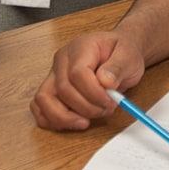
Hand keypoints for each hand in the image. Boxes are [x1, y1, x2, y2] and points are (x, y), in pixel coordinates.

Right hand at [30, 32, 147, 130]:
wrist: (118, 51)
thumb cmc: (121, 52)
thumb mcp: (129, 55)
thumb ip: (118, 67)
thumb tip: (105, 82)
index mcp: (80, 47)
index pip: (77, 73)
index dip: (94, 93)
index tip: (111, 102)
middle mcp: (62, 60)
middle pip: (63, 89)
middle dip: (86, 108)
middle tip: (106, 109)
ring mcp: (54, 74)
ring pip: (44, 99)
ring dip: (65, 117)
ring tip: (86, 121)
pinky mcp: (52, 88)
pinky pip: (39, 107)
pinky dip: (51, 119)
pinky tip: (71, 122)